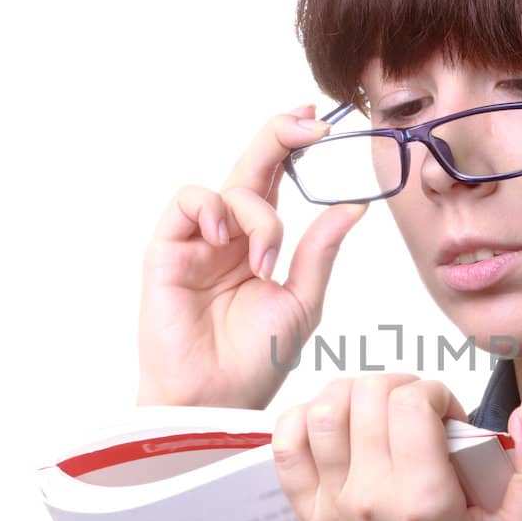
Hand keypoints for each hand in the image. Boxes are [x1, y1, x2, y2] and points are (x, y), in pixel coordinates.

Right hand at [137, 106, 368, 409]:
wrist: (217, 397)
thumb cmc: (256, 360)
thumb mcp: (302, 300)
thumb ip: (320, 251)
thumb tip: (354, 207)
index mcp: (259, 242)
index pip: (277, 180)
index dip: (294, 146)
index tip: (323, 124)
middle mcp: (228, 234)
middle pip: (252, 165)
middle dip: (280, 135)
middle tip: (310, 122)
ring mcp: (197, 240)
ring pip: (229, 187)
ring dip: (257, 215)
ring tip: (264, 261)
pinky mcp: (167, 249)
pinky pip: (189, 201)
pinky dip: (213, 208)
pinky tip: (226, 238)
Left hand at [271, 374, 521, 520]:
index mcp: (425, 501)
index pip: (411, 403)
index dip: (435, 393)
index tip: (449, 419)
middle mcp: (371, 498)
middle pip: (367, 396)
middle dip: (400, 387)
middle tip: (420, 414)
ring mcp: (332, 506)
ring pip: (323, 410)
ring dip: (354, 394)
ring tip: (379, 413)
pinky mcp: (306, 515)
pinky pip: (286, 446)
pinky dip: (302, 418)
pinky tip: (333, 423)